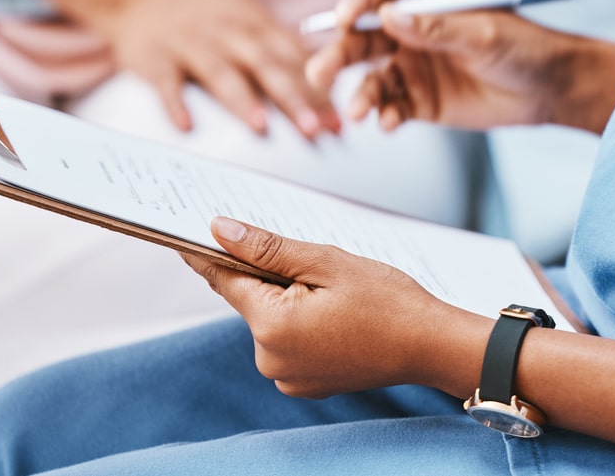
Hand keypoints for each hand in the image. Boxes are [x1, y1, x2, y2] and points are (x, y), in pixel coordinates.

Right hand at [94, 0, 339, 138]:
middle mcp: (227, 30)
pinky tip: (187, 125)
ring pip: (220, 72)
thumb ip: (281, 45)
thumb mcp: (247, 15)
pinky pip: (165, 80)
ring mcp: (190, 42)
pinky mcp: (154, 56)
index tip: (339, 120)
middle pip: (265, 65)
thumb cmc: (203, 11)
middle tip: (315, 129)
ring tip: (261, 127)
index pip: (294, 58)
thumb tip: (326, 77)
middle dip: (293, 97)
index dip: (319, 89)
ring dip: (241, 99)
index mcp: (255, 22)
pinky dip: (175, 102)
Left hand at [183, 217, 488, 398]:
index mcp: (272, 327)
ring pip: (271, 319)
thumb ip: (267, 248)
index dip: (207, 252)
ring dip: (290, 299)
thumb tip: (219, 231)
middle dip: (272, 275)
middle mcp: (270, 359)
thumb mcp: (326, 261)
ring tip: (336, 293)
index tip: (184, 234)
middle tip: (315, 263)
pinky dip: (303, 322)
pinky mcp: (304, 383)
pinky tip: (337, 314)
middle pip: (252, 299)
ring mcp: (287, 376)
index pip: (225, 279)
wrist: (431, 345)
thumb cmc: (388, 300)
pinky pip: (289, 341)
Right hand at [304, 0, 577, 131]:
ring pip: (371, 78)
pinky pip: (392, 108)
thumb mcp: (484, 34)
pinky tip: (388, 124)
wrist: (549, 89)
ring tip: (356, 112)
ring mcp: (414, 68)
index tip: (342, 20)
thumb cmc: (524, 47)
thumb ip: (437, 29)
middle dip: (338, 54)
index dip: (356, 2)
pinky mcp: (421, 102)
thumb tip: (389, 17)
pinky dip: (384, 116)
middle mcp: (411, 34)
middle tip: (320, 73)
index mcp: (425, 3)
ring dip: (358, 93)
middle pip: (361, 38)